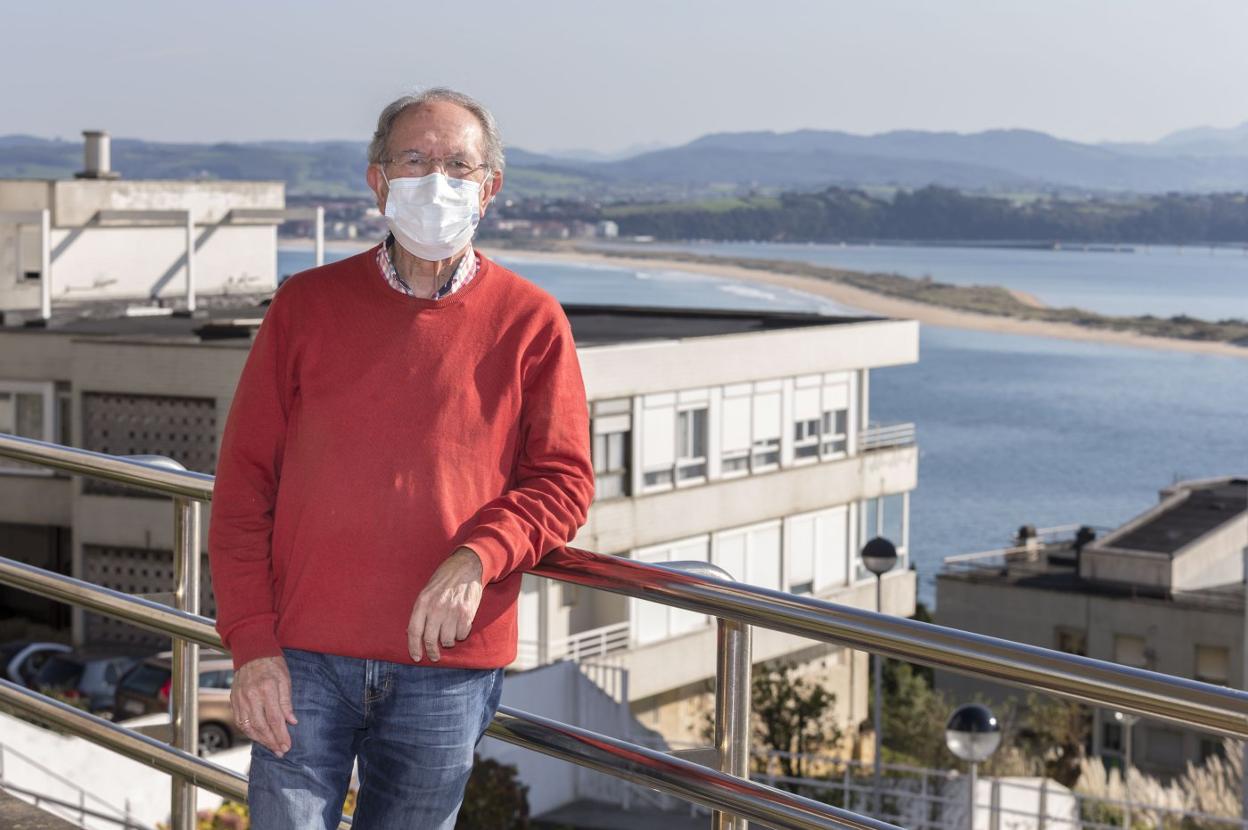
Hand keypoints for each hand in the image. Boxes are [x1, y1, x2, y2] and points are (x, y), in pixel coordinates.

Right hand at [231, 655, 296, 756]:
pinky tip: (258, 737)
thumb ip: (287, 702)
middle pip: (261, 726)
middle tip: (281, 751)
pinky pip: (240, 721)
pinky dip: (249, 732)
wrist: (252, 652)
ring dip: (260, 740)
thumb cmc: (272, 665)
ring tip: (272, 747)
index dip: (281, 734)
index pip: (274, 718)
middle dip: (272, 741)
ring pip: (249, 727)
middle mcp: (251, 695)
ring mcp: (240, 699)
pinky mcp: (234, 700)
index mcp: (267, 689)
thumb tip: (292, 721)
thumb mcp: (285, 680)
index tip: (287, 745)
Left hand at [407, 546, 483, 661]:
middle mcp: (436, 608)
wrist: (466, 566)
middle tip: (435, 656)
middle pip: (430, 639)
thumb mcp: (426, 591)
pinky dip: (461, 634)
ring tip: (449, 635)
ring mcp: (452, 611)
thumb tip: (411, 633)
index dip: (414, 647)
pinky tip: (460, 627)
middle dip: (432, 652)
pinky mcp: (467, 613)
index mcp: (423, 602)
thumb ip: (420, 611)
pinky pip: (462, 634)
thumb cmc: (444, 580)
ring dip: (448, 641)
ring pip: (447, 640)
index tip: (417, 657)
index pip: (414, 631)